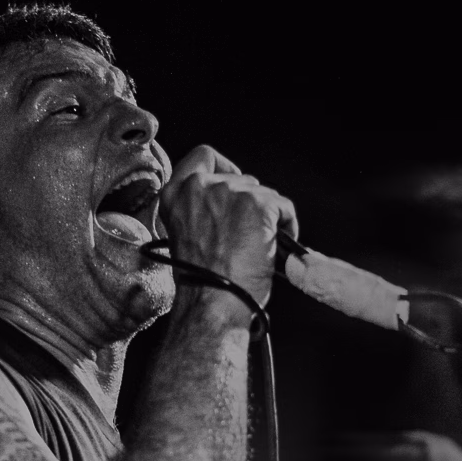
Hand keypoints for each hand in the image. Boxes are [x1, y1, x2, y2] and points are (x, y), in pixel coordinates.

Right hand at [159, 144, 297, 314]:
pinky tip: (277, 248)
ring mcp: (230, 192)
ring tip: (262, 246)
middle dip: (250, 202)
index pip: (203, 157)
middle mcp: (200, 186)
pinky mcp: (258, 204)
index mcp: (175, 194)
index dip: (224, 168)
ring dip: (268, 216)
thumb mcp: (186, 236)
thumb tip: (228, 210)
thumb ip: (199, 212)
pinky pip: (283, 207)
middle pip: (240, 178)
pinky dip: (287, 224)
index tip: (233, 184)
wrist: (212, 303)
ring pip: (264, 193)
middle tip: (250, 232)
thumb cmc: (200, 283)